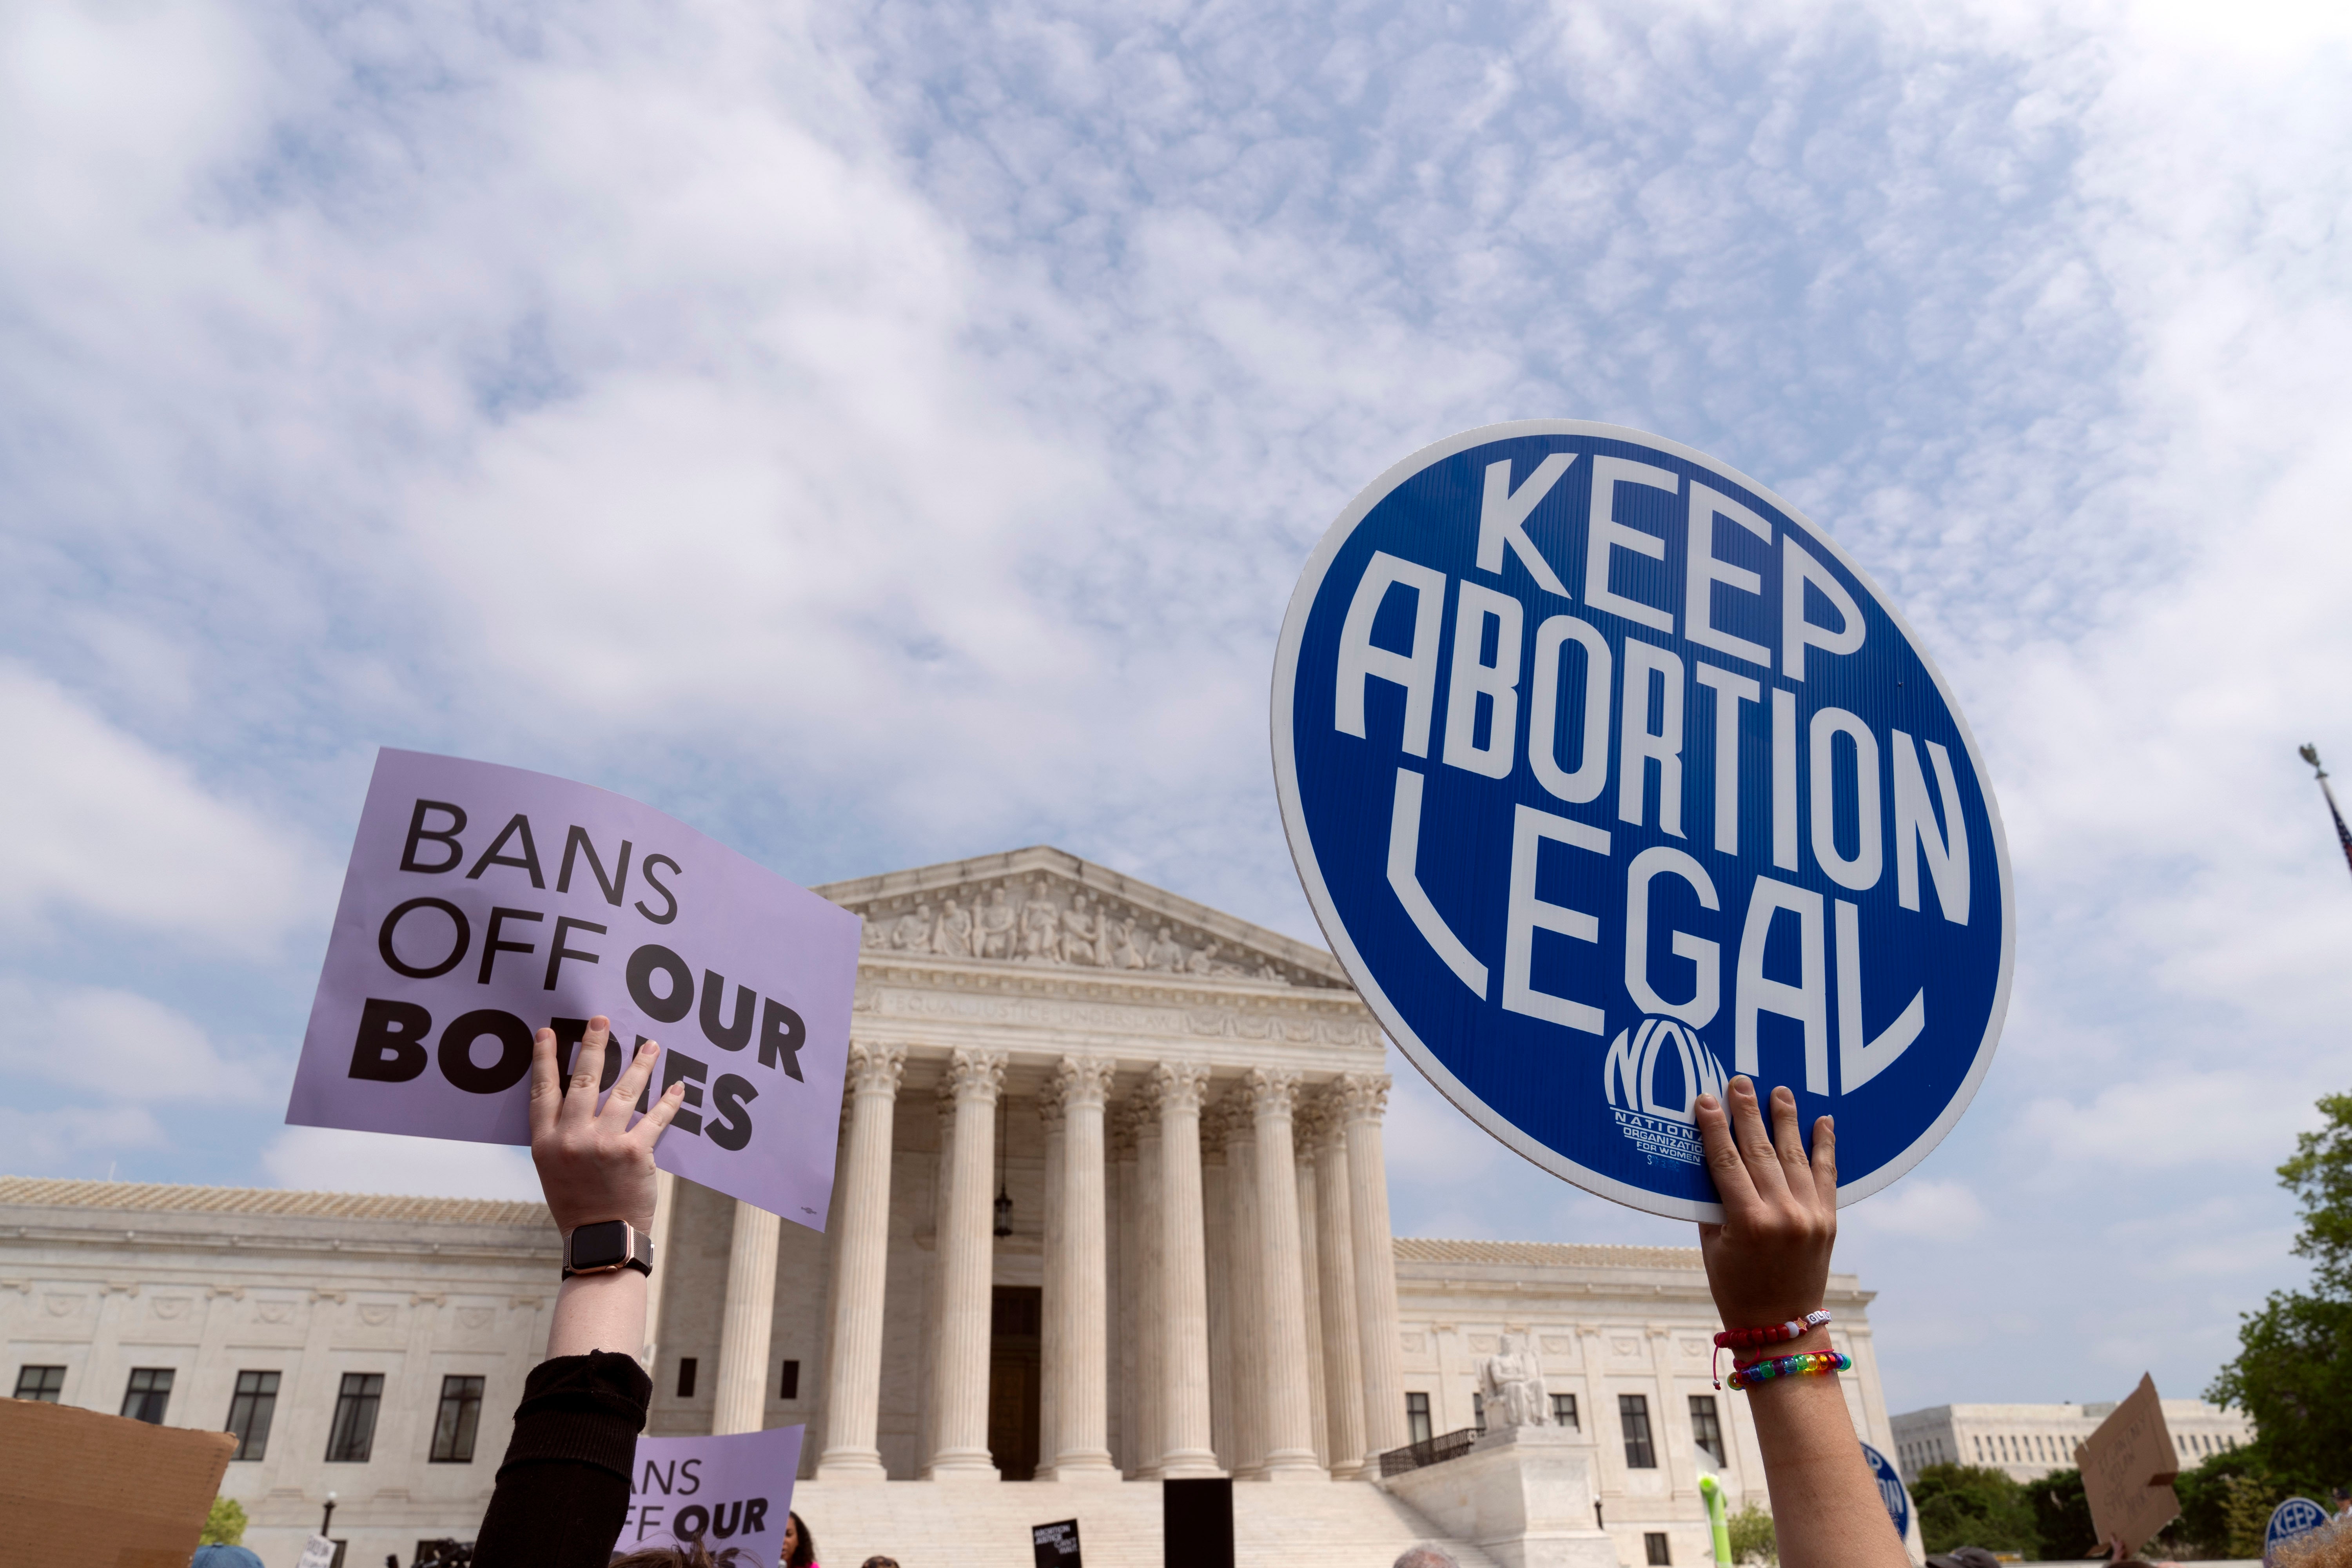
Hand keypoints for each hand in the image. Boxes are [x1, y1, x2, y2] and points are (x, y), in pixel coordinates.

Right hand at [528, 1016, 684, 1235]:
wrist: (601, 1239)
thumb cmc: (578, 1204)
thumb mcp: (552, 1170)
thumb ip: (558, 1136)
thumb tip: (570, 1101)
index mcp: (545, 1142)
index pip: (542, 1091)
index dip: (544, 1059)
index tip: (547, 1032)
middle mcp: (571, 1138)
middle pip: (583, 1080)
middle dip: (594, 1046)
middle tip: (601, 1020)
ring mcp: (603, 1143)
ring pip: (624, 1091)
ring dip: (640, 1065)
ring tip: (651, 1045)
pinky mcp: (634, 1153)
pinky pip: (655, 1118)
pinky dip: (669, 1101)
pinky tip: (679, 1087)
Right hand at [1694, 1076, 1836, 1330]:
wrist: (1781, 1325)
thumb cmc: (1735, 1287)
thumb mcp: (1712, 1246)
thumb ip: (1712, 1203)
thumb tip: (1708, 1156)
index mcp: (1748, 1223)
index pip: (1726, 1162)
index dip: (1714, 1128)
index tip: (1706, 1099)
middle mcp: (1783, 1215)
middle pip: (1760, 1151)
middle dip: (1748, 1113)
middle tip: (1740, 1082)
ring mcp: (1810, 1216)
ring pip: (1795, 1156)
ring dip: (1786, 1121)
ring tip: (1780, 1091)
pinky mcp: (1828, 1220)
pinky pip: (1826, 1175)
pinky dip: (1825, 1147)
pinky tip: (1823, 1122)